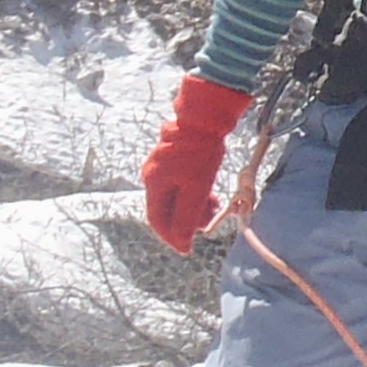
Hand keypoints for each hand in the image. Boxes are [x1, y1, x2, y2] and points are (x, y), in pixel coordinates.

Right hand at [139, 76, 252, 255]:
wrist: (205, 117)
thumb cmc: (200, 152)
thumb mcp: (197, 189)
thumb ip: (187, 218)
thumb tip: (181, 244)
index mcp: (154, 184)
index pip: (158, 221)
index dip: (172, 237)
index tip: (188, 249)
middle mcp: (152, 176)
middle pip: (166, 209)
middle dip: (186, 220)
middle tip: (208, 223)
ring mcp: (161, 167)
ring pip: (175, 197)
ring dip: (193, 207)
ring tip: (214, 206)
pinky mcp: (172, 160)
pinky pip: (179, 184)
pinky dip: (193, 193)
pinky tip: (210, 194)